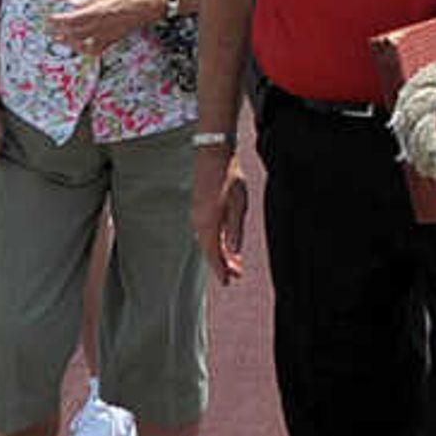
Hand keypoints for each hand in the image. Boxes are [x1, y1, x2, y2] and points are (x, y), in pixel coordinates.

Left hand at [41, 0, 163, 59]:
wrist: (144, 6)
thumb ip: (85, 1)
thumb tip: (72, 3)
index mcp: (92, 12)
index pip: (68, 20)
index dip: (56, 21)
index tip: (48, 20)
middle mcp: (96, 26)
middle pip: (71, 33)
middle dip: (58, 32)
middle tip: (49, 32)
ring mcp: (103, 35)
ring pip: (81, 44)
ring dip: (68, 43)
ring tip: (61, 40)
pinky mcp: (111, 40)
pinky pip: (94, 49)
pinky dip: (85, 49)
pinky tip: (80, 47)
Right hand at [193, 147, 249, 283]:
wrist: (214, 154)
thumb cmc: (229, 177)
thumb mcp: (238, 204)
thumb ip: (235, 230)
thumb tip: (234, 253)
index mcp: (209, 223)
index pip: (214, 254)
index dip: (221, 270)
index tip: (229, 281)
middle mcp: (199, 222)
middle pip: (209, 251)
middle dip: (221, 265)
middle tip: (235, 276)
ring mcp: (197, 215)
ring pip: (207, 242)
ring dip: (219, 254)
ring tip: (233, 264)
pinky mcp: (199, 209)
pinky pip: (205, 233)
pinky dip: (215, 242)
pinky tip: (224, 245)